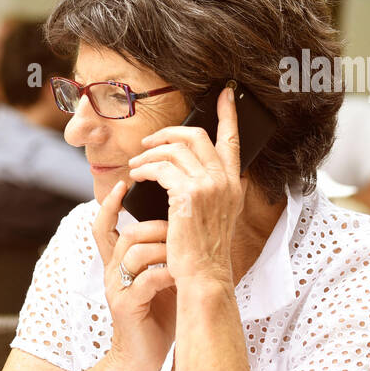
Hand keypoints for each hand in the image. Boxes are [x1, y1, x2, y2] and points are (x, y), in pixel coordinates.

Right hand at [93, 179, 177, 370]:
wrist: (142, 358)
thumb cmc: (156, 316)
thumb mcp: (158, 277)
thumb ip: (162, 252)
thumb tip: (182, 223)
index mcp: (117, 263)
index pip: (103, 225)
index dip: (109, 204)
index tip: (124, 184)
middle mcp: (111, 272)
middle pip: (127, 233)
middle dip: (157, 228)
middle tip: (179, 235)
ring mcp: (116, 288)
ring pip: (135, 252)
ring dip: (164, 250)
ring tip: (182, 259)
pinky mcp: (125, 305)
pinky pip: (145, 279)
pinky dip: (166, 273)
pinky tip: (180, 277)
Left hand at [126, 86, 243, 286]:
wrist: (204, 275)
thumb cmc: (203, 250)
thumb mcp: (216, 215)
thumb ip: (210, 189)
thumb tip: (186, 168)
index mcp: (234, 183)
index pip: (233, 140)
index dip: (228, 114)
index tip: (224, 95)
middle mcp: (225, 181)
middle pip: (196, 136)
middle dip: (168, 132)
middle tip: (149, 141)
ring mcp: (209, 186)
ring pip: (174, 149)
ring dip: (149, 152)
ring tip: (135, 164)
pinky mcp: (189, 195)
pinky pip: (161, 168)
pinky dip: (144, 168)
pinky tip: (136, 175)